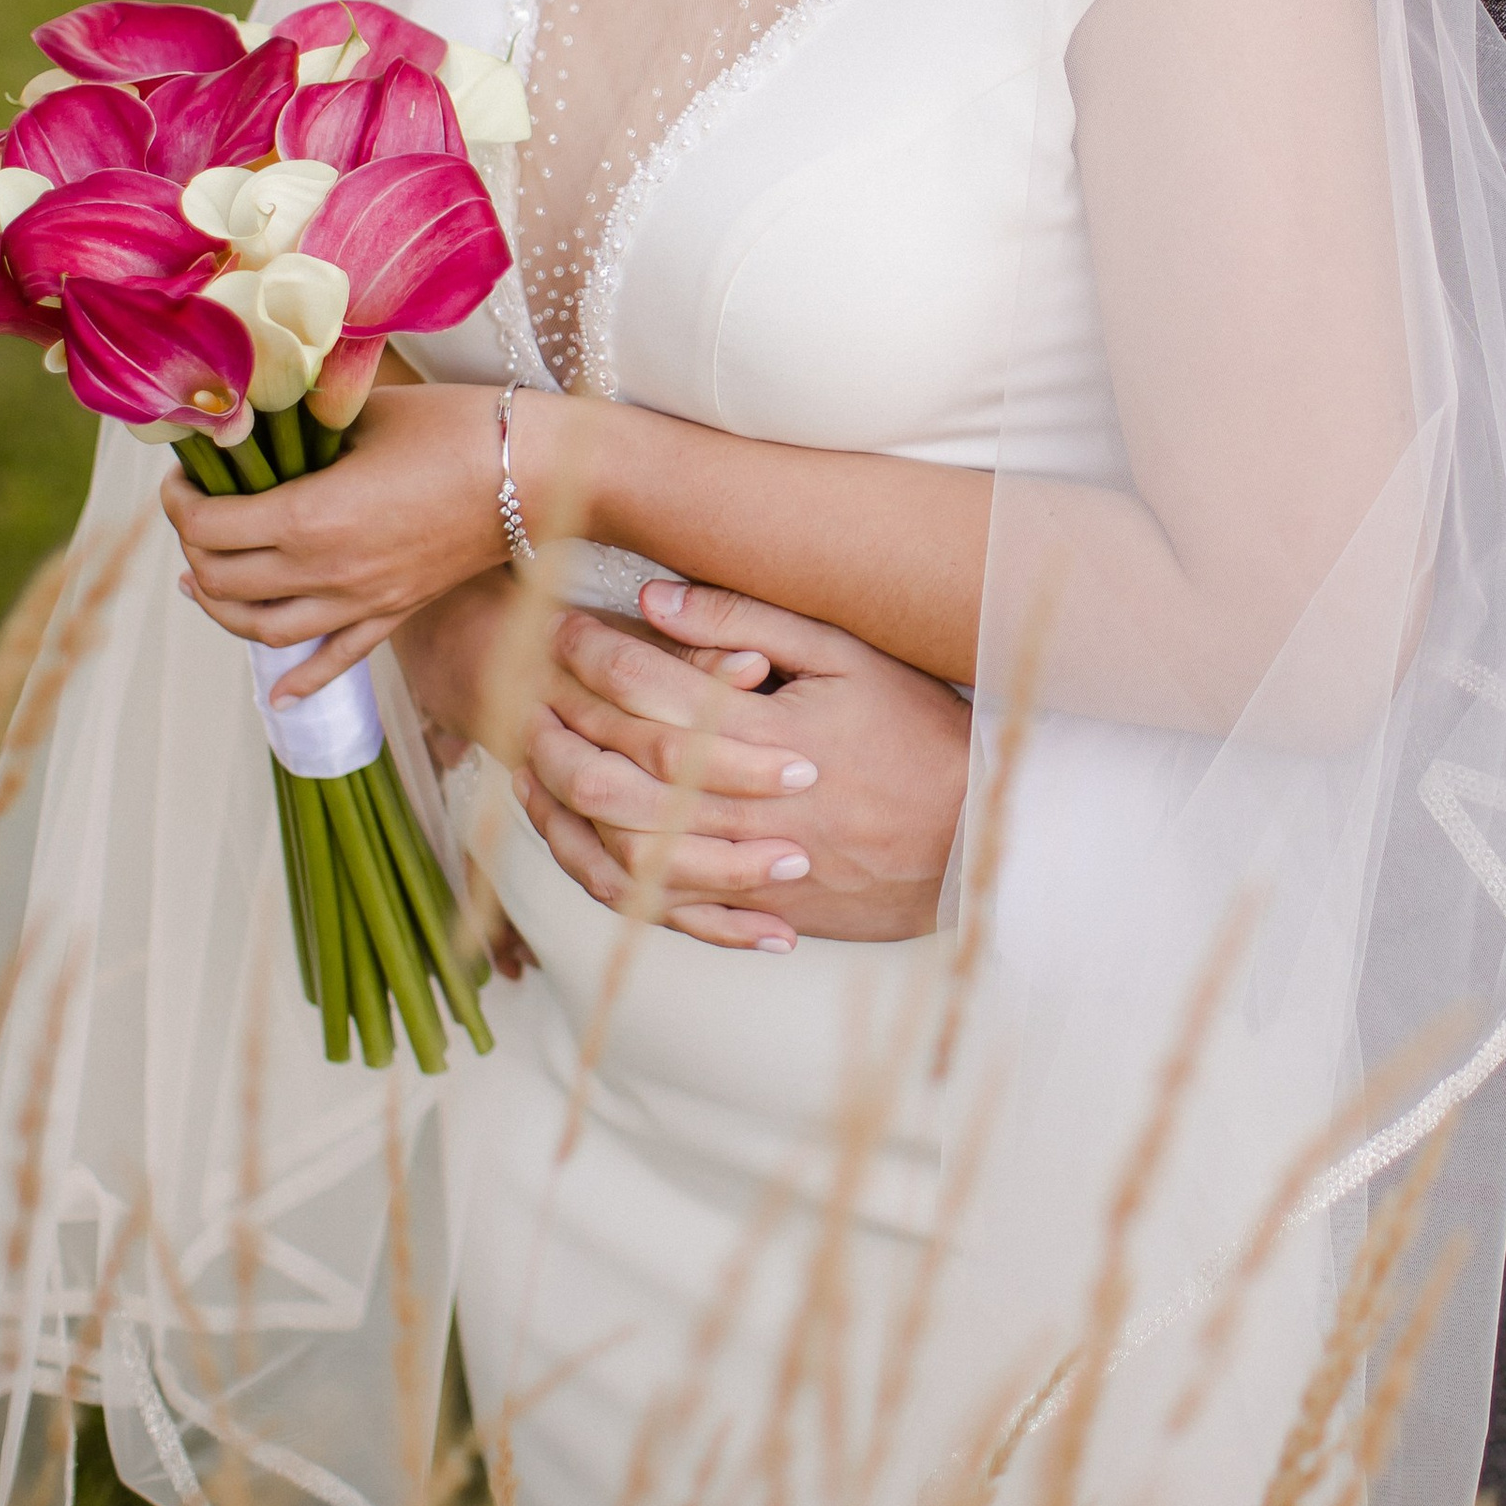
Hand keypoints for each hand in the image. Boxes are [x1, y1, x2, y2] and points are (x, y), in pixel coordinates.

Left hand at [164, 381, 511, 695]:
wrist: (542, 473)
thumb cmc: (460, 428)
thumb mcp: (368, 410)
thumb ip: (306, 423)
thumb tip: (258, 419)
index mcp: (311, 516)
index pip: (210, 526)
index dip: (181, 501)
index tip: (185, 475)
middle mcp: (326, 570)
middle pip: (223, 580)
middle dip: (192, 545)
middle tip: (195, 511)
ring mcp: (362, 601)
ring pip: (263, 629)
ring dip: (221, 608)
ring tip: (202, 581)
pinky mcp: (394, 612)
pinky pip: (336, 659)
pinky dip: (301, 681)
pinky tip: (279, 695)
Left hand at [521, 583, 969, 953]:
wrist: (980, 834)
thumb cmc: (918, 729)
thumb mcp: (848, 654)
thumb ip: (752, 619)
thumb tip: (657, 596)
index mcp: (768, 731)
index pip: (654, 687)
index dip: (596, 653)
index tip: (560, 624)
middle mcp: (751, 804)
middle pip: (627, 765)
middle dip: (568, 719)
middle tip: (526, 683)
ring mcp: (753, 866)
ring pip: (631, 844)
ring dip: (576, 805)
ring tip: (539, 761)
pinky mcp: (761, 910)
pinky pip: (669, 903)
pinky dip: (619, 877)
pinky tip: (585, 842)